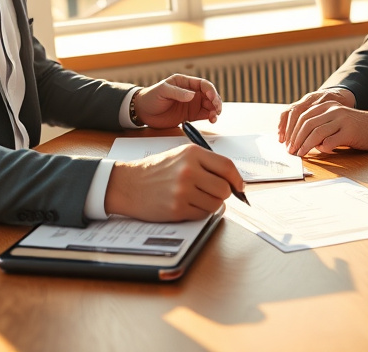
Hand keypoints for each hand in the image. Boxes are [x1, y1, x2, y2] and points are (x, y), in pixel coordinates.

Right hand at [104, 143, 243, 220]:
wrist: (127, 184)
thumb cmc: (155, 170)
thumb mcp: (180, 156)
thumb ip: (205, 164)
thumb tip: (232, 181)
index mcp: (192, 153)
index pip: (227, 166)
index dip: (237, 179)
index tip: (239, 187)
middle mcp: (189, 170)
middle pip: (224, 188)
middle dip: (223, 194)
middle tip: (212, 193)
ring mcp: (183, 190)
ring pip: (216, 204)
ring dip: (211, 204)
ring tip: (196, 198)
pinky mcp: (177, 209)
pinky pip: (202, 215)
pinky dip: (199, 212)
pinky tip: (186, 205)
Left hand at [133, 74, 221, 127]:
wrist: (143, 112)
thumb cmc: (151, 97)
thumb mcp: (162, 91)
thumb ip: (177, 92)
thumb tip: (192, 95)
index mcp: (185, 83)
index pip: (203, 84)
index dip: (210, 90)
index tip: (212, 98)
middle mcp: (191, 92)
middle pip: (209, 95)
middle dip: (216, 101)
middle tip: (217, 109)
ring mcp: (192, 104)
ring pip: (209, 105)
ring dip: (215, 110)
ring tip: (214, 116)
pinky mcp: (190, 115)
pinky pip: (205, 115)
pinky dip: (211, 117)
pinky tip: (212, 119)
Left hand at [279, 93, 367, 155]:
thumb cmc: (357, 127)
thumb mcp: (337, 122)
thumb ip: (321, 126)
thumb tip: (302, 140)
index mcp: (328, 105)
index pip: (303, 116)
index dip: (292, 130)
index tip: (287, 143)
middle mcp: (333, 110)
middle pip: (307, 124)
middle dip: (296, 139)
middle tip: (291, 151)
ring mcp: (342, 120)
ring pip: (316, 132)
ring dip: (305, 145)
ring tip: (300, 154)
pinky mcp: (350, 131)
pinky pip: (330, 141)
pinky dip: (323, 148)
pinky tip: (323, 151)